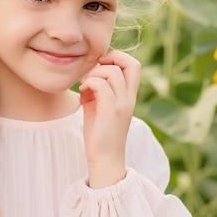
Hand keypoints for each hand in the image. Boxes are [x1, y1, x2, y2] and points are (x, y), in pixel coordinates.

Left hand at [79, 50, 140, 186]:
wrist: (104, 158)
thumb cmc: (99, 133)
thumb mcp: (98, 107)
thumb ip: (97, 90)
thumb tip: (88, 76)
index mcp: (129, 96)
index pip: (134, 65)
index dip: (118, 58)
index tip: (100, 66)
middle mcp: (129, 98)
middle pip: (132, 63)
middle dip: (112, 58)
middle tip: (96, 69)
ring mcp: (122, 104)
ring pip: (112, 71)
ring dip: (94, 73)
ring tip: (85, 86)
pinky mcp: (111, 111)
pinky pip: (101, 85)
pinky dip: (89, 83)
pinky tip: (82, 92)